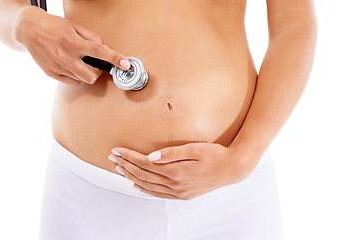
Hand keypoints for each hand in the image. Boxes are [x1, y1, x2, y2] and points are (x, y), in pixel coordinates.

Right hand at [14, 6, 129, 84]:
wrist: (28, 29)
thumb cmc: (54, 26)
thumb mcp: (74, 27)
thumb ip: (91, 38)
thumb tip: (104, 48)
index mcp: (72, 42)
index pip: (99, 52)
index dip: (114, 59)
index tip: (125, 64)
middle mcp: (64, 56)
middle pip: (92, 76)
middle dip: (97, 71)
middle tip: (94, 63)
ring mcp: (57, 67)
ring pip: (82, 80)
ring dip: (86, 73)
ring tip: (79, 62)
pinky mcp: (51, 73)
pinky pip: (72, 82)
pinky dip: (76, 76)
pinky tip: (71, 66)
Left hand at [108, 142, 249, 199]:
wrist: (233, 169)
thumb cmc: (215, 155)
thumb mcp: (194, 149)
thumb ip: (171, 153)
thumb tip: (151, 157)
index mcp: (176, 172)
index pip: (145, 164)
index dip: (129, 156)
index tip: (117, 150)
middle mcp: (175, 185)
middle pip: (143, 175)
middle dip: (126, 166)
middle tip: (112, 158)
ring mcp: (179, 192)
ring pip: (149, 186)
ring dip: (132, 177)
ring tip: (119, 170)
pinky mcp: (183, 195)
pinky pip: (159, 195)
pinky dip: (146, 191)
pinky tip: (137, 186)